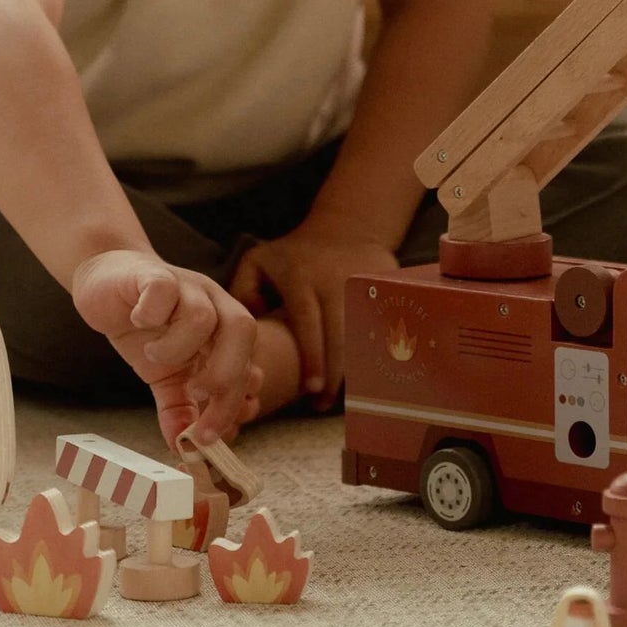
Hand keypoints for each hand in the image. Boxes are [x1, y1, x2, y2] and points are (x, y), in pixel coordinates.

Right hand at [71, 248, 258, 447]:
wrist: (108, 279)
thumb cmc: (144, 327)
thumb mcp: (163, 373)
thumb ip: (176, 406)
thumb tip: (183, 447)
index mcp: (223, 330)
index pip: (246, 365)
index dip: (234, 402)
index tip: (210, 435)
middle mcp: (213, 304)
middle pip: (242, 331)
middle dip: (223, 375)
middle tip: (192, 398)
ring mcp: (185, 287)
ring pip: (204, 316)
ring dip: (178, 348)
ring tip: (153, 356)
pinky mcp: (152, 275)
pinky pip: (163, 290)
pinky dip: (151, 313)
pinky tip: (138, 322)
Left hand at [228, 215, 397, 410]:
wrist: (348, 224)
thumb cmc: (296, 252)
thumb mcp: (259, 261)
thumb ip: (242, 291)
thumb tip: (249, 323)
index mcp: (302, 278)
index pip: (308, 322)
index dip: (312, 357)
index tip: (310, 389)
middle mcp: (334, 281)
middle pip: (339, 334)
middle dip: (334, 372)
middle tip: (323, 402)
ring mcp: (363, 283)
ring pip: (362, 334)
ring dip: (352, 367)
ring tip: (338, 396)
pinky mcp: (384, 285)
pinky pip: (380, 325)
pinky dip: (372, 352)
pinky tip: (361, 373)